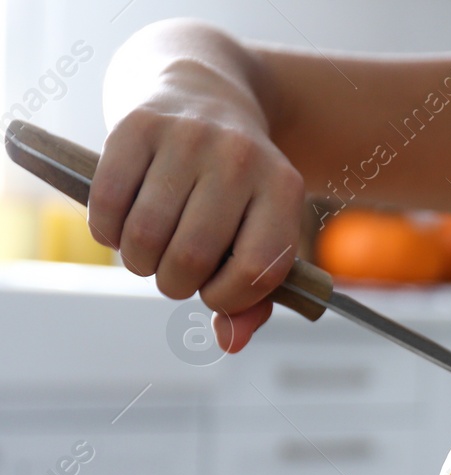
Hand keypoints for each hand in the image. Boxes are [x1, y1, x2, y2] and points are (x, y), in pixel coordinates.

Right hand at [92, 68, 303, 351]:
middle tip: (173, 275)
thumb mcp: (261, 231)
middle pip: (192, 256)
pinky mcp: (138, 126)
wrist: (206, 94)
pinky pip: (108, 203)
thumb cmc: (236, 187)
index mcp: (284, 189)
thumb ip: (254, 296)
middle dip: (174, 284)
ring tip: (147, 255)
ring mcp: (189, 138)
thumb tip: (230, 343)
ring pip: (146, 234)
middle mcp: (241, 159)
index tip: (214, 293)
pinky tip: (119, 229)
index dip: (227, 298)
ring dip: (138, 263)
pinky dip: (106, 232)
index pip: (256, 270)